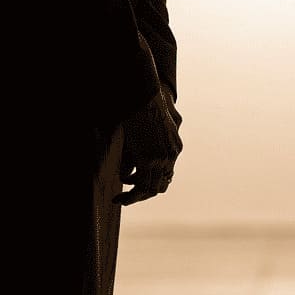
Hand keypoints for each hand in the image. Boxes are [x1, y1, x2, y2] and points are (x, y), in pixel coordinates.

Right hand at [115, 86, 180, 205]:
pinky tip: (119, 194)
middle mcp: (171, 155)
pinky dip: (130, 195)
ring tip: (121, 199)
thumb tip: (127, 169)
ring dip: (135, 197)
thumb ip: (143, 149)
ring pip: (150, 189)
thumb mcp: (148, 130)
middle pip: (161, 185)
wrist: (143, 94)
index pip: (167, 175)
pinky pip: (140, 186)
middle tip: (128, 197)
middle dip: (144, 193)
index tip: (137, 186)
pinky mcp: (148, 159)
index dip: (152, 183)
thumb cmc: (143, 106)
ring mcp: (161, 158)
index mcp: (175, 147)